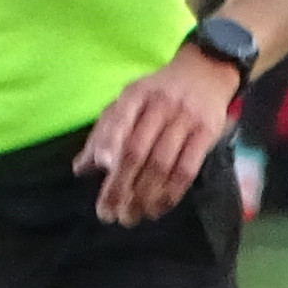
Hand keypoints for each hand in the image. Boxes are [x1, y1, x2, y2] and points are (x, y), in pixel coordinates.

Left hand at [74, 45, 235, 227]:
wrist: (206, 70)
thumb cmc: (159, 92)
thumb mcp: (129, 101)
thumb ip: (105, 131)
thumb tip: (80, 168)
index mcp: (135, 94)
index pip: (120, 119)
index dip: (109, 142)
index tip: (102, 166)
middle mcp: (160, 105)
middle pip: (137, 150)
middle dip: (120, 185)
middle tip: (108, 213)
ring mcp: (186, 119)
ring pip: (161, 164)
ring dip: (143, 196)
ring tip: (130, 217)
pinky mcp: (207, 133)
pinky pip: (187, 169)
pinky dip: (170, 193)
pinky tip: (157, 208)